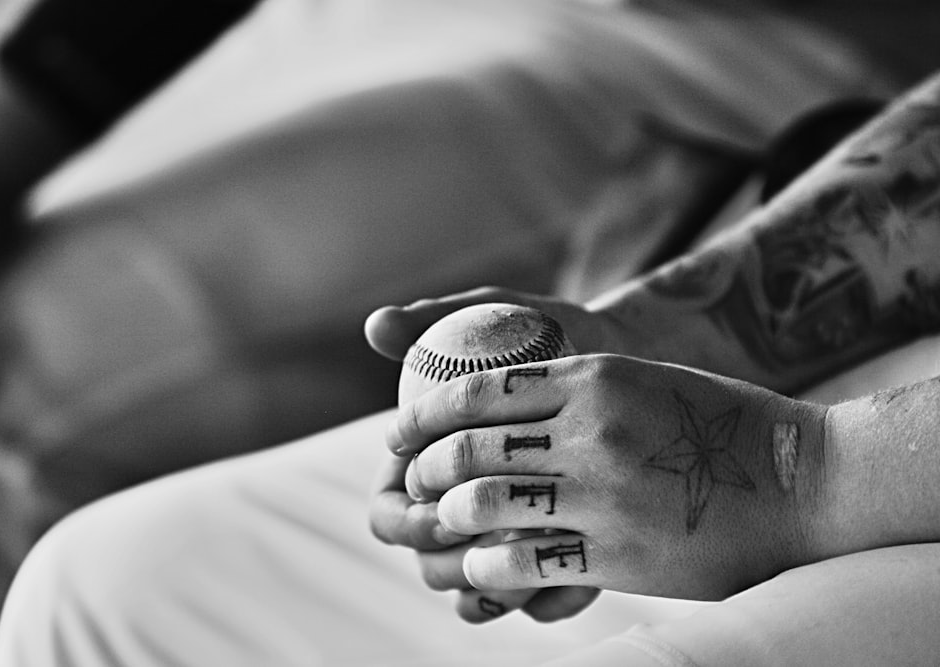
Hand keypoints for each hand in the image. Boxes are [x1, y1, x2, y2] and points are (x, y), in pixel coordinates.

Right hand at [366, 287, 612, 621]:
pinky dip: (553, 597)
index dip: (405, 516)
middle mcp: (462, 507)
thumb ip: (433, 320)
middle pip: (427, 563)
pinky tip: (582, 577)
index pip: (388, 511)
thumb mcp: (494, 313)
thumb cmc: (546, 331)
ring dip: (502, 586)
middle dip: (451, 561)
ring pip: (481, 591)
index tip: (438, 496)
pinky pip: (540, 600)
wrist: (620, 356)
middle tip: (495, 536)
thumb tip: (376, 326)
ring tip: (540, 557)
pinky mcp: (552, 555)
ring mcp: (506, 535)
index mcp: (428, 464)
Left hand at [390, 354, 824, 599]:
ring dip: (446, 521)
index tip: (399, 434)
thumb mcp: (643, 380)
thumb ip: (574, 388)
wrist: (800, 480)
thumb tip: (502, 403)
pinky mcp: (617, 553)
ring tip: (438, 528)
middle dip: (423, 469)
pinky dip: (487, 569)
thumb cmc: (718, 424)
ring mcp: (602, 492)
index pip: (478, 390)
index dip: (424, 414)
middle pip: (469, 448)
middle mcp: (589, 430)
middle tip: (412, 483)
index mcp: (592, 377)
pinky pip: (524, 563)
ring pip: (485, 506)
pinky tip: (479, 570)